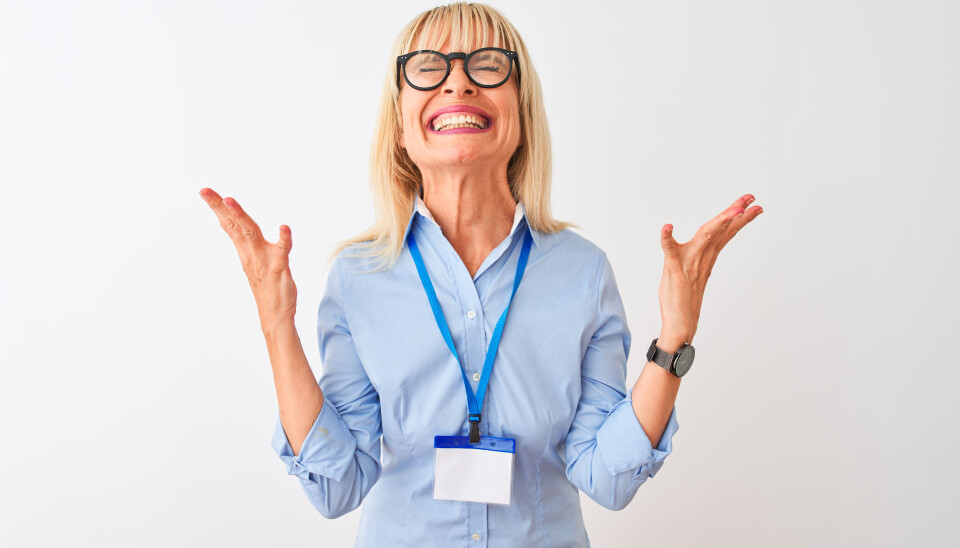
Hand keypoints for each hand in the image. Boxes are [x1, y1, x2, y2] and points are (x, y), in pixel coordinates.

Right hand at [198, 188, 297, 332]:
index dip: (217, 207)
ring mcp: (263, 261)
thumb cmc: (267, 287)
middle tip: (205, 191)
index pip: (228, 224)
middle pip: (234, 225)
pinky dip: (284, 239)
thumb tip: (229, 223)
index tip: (204, 191)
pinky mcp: (278, 269)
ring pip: (251, 234)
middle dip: (220, 206)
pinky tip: (284, 227)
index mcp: (245, 251)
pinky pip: (282, 251)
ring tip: (230, 200)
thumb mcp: (251, 260)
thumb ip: (243, 241)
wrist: (275, 316)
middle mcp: (251, 254)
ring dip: (241, 217)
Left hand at [657, 194, 762, 346]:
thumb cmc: (684, 300)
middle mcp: (702, 258)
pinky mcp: (673, 270)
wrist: (680, 324)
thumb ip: (701, 256)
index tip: (753, 205)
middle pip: (721, 230)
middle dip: (736, 212)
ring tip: (735, 209)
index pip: (725, 233)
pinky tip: (667, 227)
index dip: (739, 218)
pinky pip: (669, 250)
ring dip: (719, 221)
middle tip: (752, 199)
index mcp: (707, 258)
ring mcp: (689, 263)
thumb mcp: (696, 272)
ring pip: (705, 235)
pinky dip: (666, 238)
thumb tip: (706, 244)